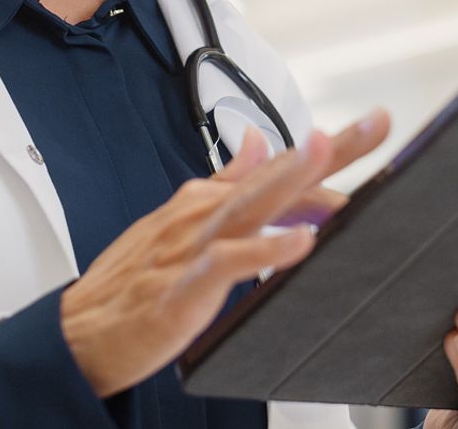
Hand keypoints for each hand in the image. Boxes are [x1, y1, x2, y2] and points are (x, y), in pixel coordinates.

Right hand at [60, 107, 392, 396]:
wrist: (80, 333)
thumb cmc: (134, 280)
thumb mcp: (179, 219)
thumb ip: (225, 181)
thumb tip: (257, 139)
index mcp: (206, 200)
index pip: (276, 168)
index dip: (328, 151)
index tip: (376, 129)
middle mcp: (202, 213)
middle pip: (273, 174)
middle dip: (326, 148)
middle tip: (375, 124)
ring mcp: (190, 246)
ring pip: (248, 203)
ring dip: (290, 177)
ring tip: (326, 151)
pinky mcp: (182, 287)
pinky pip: (227, 263)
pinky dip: (263, 250)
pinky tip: (298, 243)